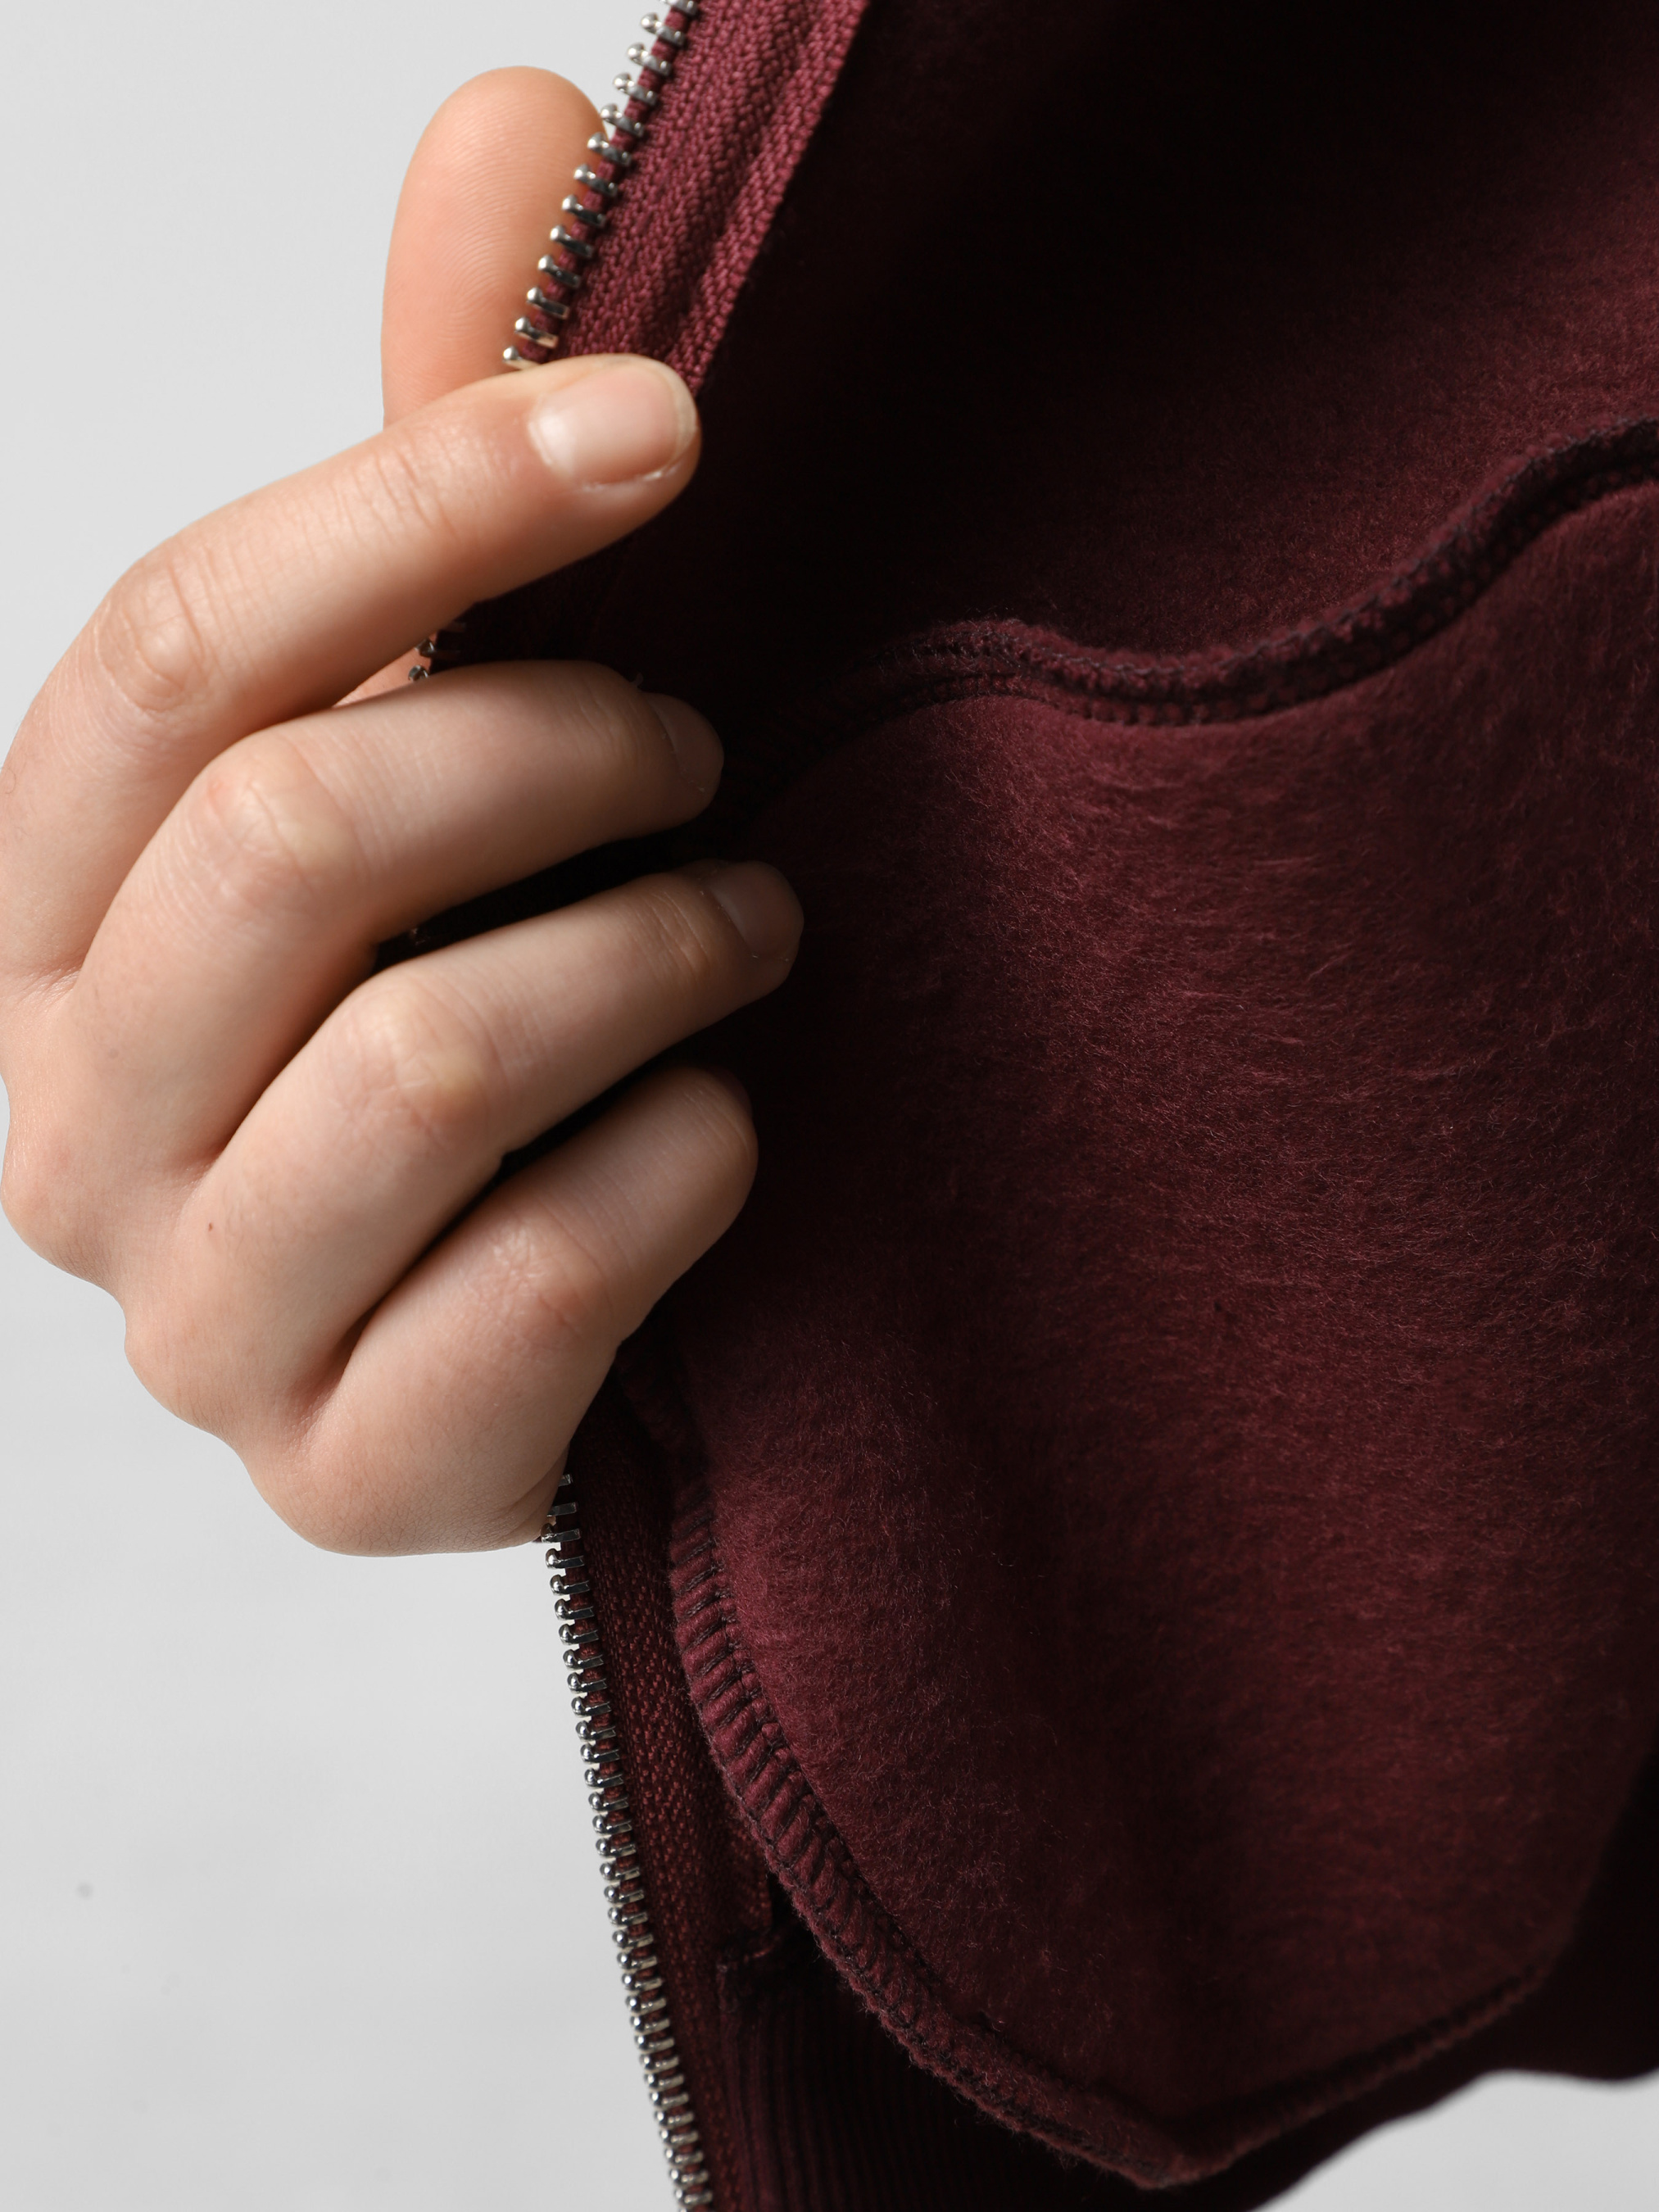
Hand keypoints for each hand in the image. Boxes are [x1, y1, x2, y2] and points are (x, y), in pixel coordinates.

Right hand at [0, 73, 800, 1553]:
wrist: (558, 1312)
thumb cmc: (488, 987)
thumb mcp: (454, 723)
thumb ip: (451, 461)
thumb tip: (509, 112)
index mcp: (51, 916)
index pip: (177, 657)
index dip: (426, 508)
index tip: (664, 425)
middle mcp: (66, 1126)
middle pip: (289, 846)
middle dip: (559, 754)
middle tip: (711, 753)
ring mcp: (195, 1328)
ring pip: (424, 1065)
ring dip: (652, 954)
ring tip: (751, 919)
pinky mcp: (347, 1479)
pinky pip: (536, 1286)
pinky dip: (684, 1173)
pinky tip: (734, 1130)